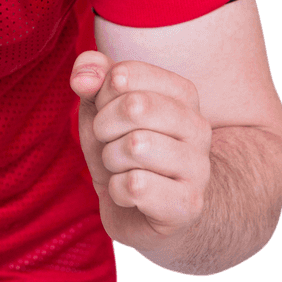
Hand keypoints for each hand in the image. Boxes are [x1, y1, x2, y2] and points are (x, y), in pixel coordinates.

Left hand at [70, 50, 211, 252]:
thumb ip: (90, 73)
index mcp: (182, 93)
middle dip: (104, 126)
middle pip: (134, 106)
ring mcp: (199, 167)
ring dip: (111, 159)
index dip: (101, 95)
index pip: (124, 74)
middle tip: (110, 142)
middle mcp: (199, 126)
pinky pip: (136, 186)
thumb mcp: (99, 104)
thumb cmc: (120, 146)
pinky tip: (129, 193)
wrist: (141, 209)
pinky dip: (117, 190)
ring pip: (135, 146)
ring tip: (122, 167)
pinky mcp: (188, 204)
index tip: (108, 112)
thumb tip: (82, 78)